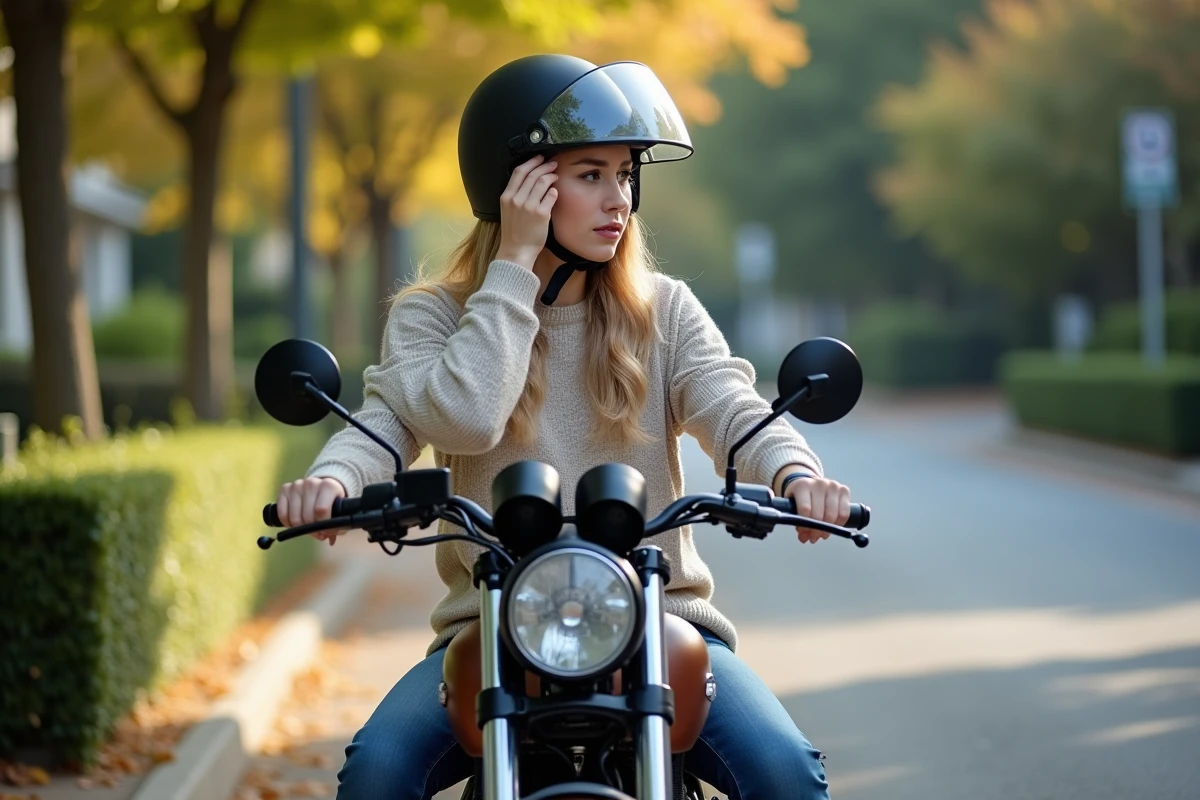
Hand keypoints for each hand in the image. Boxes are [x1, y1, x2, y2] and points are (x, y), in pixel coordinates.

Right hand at [276, 477, 347, 546]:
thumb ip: (337, 526)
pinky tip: (294, 524)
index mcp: (329, 486)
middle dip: (312, 529)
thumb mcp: (339, 512)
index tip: (326, 532)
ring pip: (294, 516)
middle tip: (317, 533)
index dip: (323, 526)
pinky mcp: (285, 489)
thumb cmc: (332, 502)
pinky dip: (287, 523)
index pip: (321, 510)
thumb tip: (330, 540)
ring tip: (307, 527)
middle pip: (307, 515)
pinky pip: (282, 513)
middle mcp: (312, 483)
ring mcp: (297, 485)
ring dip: (300, 527)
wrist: (321, 488)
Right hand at [495, 154, 557, 268]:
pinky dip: (554, 191)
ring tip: (555, 176)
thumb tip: (530, 179)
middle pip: (533, 174)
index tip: (539, 158)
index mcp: (506, 197)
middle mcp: (516, 199)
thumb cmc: (514, 232)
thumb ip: (515, 195)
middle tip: (552, 164)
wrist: (517, 251)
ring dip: (551, 176)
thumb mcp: (508, 210)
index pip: (519, 172)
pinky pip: (551, 195)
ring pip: (543, 182)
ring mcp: (529, 206)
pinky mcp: (541, 214)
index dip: (531, 162)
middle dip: (544, 166)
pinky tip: (555, 192)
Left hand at [785, 476, 850, 543]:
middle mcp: (819, 483)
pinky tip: (832, 527)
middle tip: (813, 537)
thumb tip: (804, 538)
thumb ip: (797, 522)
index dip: (804, 525)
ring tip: (822, 534)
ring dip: (828, 529)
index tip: (803, 532)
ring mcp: (833, 486)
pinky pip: (844, 513)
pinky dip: (839, 524)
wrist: (810, 484)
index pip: (805, 509)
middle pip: (819, 514)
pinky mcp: (844, 490)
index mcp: (802, 485)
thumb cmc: (801, 497)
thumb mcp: (794, 506)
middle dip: (816, 530)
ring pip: (833, 515)